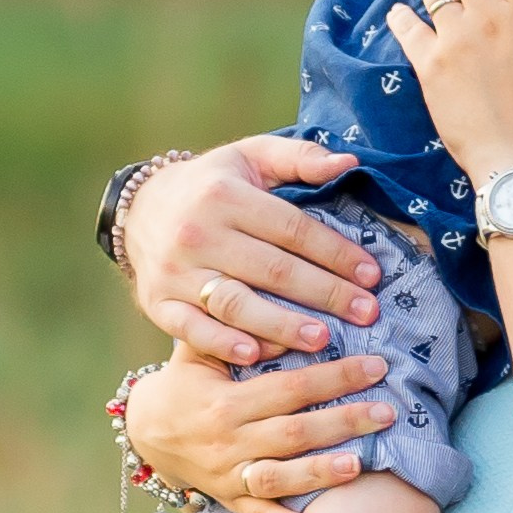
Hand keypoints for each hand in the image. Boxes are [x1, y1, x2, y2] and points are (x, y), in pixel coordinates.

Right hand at [123, 136, 384, 364]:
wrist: (139, 210)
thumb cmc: (213, 184)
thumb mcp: (252, 156)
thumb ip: (301, 158)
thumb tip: (349, 164)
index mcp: (225, 195)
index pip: (292, 229)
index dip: (336, 253)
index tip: (372, 275)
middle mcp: (197, 233)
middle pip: (272, 269)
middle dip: (325, 294)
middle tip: (366, 314)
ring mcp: (175, 271)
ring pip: (235, 303)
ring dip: (281, 325)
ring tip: (322, 339)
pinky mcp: (158, 303)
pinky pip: (191, 329)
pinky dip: (223, 344)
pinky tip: (256, 356)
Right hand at [124, 344, 398, 512]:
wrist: (146, 430)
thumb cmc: (185, 379)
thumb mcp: (198, 350)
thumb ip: (235, 333)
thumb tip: (286, 322)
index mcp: (225, 402)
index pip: (289, 388)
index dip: (334, 377)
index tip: (376, 365)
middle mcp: (228, 442)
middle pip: (293, 433)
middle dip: (343, 422)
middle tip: (389, 411)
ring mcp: (229, 475)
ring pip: (279, 477)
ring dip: (320, 473)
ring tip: (360, 464)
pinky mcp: (230, 499)